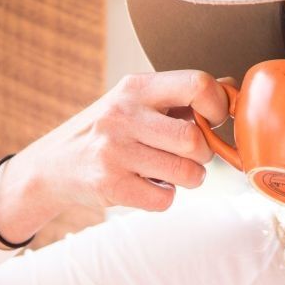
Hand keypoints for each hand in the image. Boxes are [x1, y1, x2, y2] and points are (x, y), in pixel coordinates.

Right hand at [18, 70, 237, 211]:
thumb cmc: (108, 130)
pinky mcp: (110, 185)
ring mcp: (114, 151)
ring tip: (171, 172)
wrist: (52, 166)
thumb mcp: (137, 101)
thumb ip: (183, 95)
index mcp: (137, 87)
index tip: (213, 120)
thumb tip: (232, 89)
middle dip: (203, 154)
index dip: (218, 106)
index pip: (198, 85)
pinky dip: (165, 198)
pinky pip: (166, 199)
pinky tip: (149, 186)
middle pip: (195, 139)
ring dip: (190, 178)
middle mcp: (124, 114)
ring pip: (187, 173)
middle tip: (190, 155)